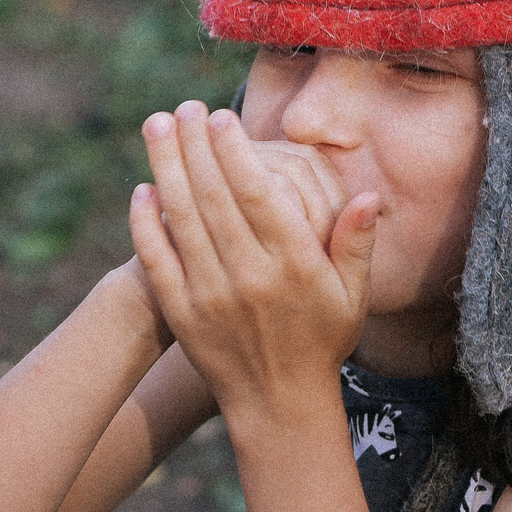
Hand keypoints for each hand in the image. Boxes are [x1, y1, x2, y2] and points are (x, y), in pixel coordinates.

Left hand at [128, 101, 377, 424]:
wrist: (278, 404)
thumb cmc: (322, 340)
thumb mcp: (353, 296)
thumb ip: (356, 244)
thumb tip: (368, 195)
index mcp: (293, 265)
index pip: (256, 195)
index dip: (234, 151)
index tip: (220, 117)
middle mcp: (249, 277)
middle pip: (212, 197)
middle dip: (194, 145)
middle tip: (183, 108)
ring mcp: (210, 295)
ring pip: (181, 219)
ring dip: (165, 168)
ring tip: (155, 126)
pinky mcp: (182, 313)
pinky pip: (157, 260)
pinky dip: (146, 223)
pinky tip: (143, 189)